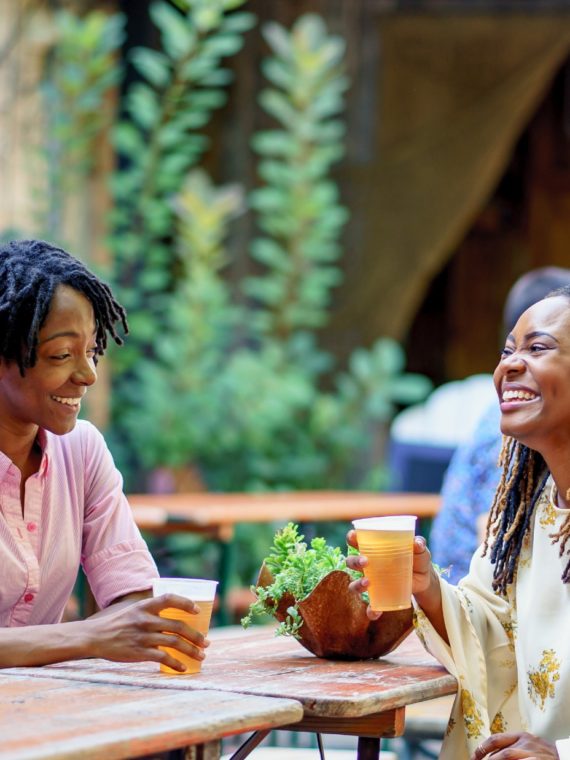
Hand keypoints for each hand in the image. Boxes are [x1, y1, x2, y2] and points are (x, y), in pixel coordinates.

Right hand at [85, 593, 208, 671]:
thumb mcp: (133, 611)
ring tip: (201, 656)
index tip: (198, 611)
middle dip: (196, 635)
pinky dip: (176, 663)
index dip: (186, 603)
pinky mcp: (139, 652)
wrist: (95, 637)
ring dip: (191, 650)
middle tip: (206, 642)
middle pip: (178, 626)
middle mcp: (146, 620)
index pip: (170, 599)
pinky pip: (163, 658)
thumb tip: (174, 617)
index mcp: (145, 606)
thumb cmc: (117, 624)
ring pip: (174, 643)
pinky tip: (183, 667)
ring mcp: (143, 636)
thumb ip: (151, 612)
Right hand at [346, 529, 437, 617]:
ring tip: (367, 583)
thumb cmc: (417, 558)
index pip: (356, 540)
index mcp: (374, 549)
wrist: (425, 579)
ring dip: (357, 584)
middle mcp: (368, 565)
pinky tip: (377, 611)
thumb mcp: (419, 551)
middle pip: (351, 562)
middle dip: (354, 561)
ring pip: (354, 584)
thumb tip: (417, 542)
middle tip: (365, 561)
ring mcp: (372, 582)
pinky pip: (370, 606)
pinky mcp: (379, 597)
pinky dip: (370, 610)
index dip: (351, 538)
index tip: (353, 537)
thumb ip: (419, 545)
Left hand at [471, 732, 558, 758]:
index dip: (482, 749)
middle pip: (503, 752)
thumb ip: (512, 747)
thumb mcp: (529, 745)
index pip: (496, 740)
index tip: (474, 758)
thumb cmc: (545, 755)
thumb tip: (489, 756)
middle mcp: (527, 743)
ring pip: (508, 756)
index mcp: (521, 736)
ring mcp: (534, 754)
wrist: (566, 756)